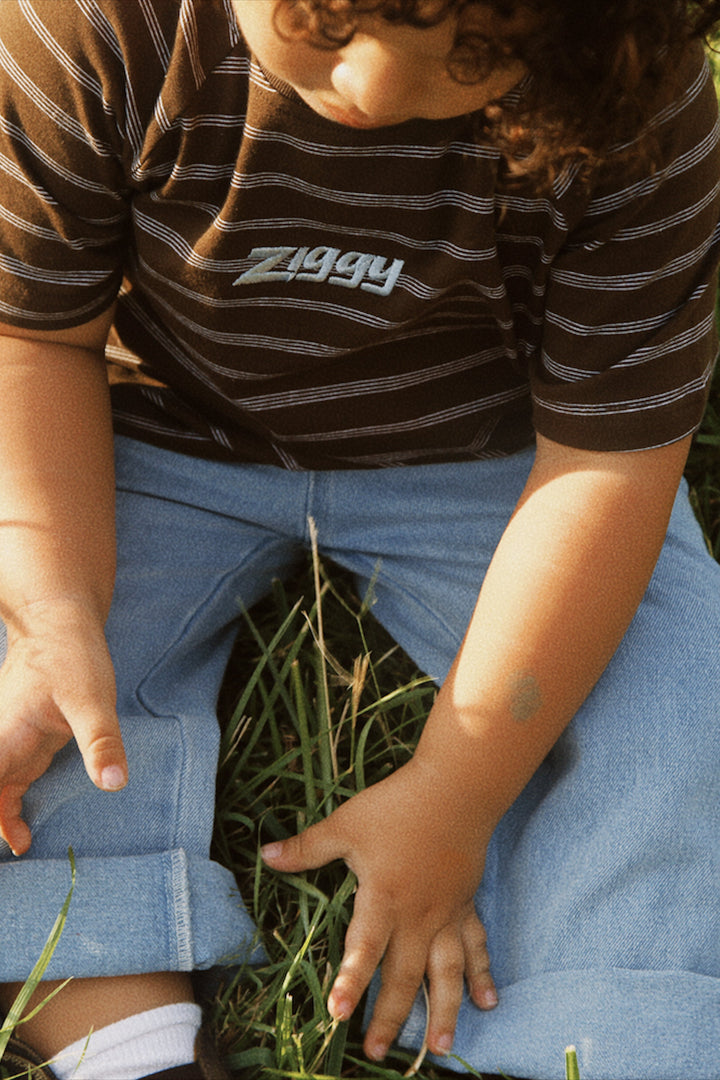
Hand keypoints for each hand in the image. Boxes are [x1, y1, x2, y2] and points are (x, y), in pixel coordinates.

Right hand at [0, 601, 125, 855]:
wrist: (59, 624)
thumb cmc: (72, 656)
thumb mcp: (92, 698)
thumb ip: (100, 742)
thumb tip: (112, 785)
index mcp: (1, 741)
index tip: (6, 849)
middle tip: (14, 871)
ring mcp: (5, 751)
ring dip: (0, 824)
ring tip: (19, 865)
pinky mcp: (21, 750)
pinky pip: (6, 792)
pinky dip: (9, 815)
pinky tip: (23, 840)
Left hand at [261, 758, 497, 1060]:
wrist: (456, 787)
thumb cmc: (397, 805)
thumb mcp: (346, 824)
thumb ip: (308, 848)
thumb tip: (266, 856)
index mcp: (384, 898)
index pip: (364, 949)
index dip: (349, 981)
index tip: (337, 1015)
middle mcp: (417, 916)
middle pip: (404, 975)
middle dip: (389, 1015)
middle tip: (377, 1051)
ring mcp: (447, 914)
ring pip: (446, 972)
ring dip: (442, 1011)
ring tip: (439, 1048)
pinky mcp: (466, 905)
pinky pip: (476, 946)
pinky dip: (482, 975)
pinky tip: (487, 1003)